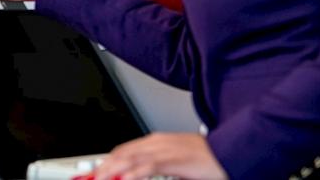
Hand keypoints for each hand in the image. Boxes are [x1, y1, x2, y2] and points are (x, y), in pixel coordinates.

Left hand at [92, 133, 226, 179]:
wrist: (230, 153)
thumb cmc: (206, 161)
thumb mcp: (175, 165)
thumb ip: (156, 170)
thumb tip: (136, 176)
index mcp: (155, 143)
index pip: (122, 151)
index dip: (105, 162)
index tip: (92, 173)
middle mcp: (156, 143)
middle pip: (121, 154)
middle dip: (102, 167)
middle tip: (88, 178)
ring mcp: (164, 149)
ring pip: (130, 159)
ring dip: (111, 170)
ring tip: (98, 179)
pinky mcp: (175, 159)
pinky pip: (149, 167)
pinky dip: (134, 173)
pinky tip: (124, 179)